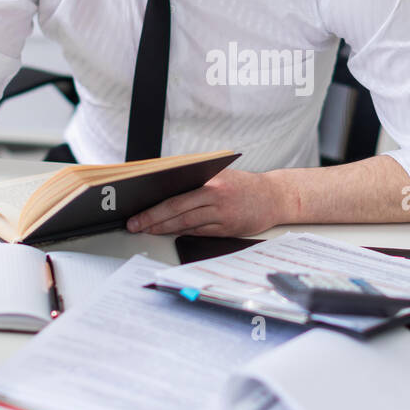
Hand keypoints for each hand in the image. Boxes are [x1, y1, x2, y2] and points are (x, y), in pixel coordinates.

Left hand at [126, 169, 291, 236]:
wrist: (275, 196)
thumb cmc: (245, 185)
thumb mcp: (221, 175)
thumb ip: (197, 182)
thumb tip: (166, 191)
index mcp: (210, 180)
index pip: (175, 195)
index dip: (153, 207)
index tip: (136, 212)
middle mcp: (216, 196)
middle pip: (176, 211)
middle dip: (152, 220)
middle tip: (134, 226)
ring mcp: (222, 214)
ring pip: (186, 224)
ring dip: (164, 229)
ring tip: (148, 230)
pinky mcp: (228, 229)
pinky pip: (200, 233)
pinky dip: (184, 233)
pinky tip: (171, 233)